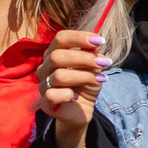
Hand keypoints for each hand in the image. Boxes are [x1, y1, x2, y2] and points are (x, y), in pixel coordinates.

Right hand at [37, 28, 105, 147]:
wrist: (82, 110)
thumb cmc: (85, 85)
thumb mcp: (94, 68)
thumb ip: (92, 54)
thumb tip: (95, 43)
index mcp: (54, 54)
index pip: (60, 38)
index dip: (79, 37)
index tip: (99, 41)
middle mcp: (45, 68)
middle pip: (57, 56)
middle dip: (84, 58)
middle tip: (104, 63)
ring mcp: (43, 86)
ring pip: (58, 76)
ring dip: (84, 76)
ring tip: (100, 80)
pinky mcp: (45, 103)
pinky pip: (52, 95)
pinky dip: (68, 95)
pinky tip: (76, 97)